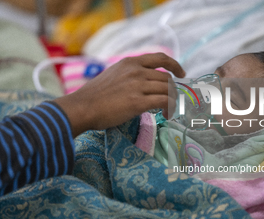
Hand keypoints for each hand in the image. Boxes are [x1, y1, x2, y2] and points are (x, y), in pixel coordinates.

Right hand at [54, 53, 185, 136]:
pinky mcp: (138, 102)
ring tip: (170, 108)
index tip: (180, 73)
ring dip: (172, 100)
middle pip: (166, 78)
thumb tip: (143, 81)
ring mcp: (138, 86)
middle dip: (173, 89)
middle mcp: (136, 71)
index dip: (174, 65)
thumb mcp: (113, 74)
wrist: (82, 107)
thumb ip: (129, 74)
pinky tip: (167, 114)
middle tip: (172, 99)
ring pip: (167, 90)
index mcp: (130, 62)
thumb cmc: (95, 94)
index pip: (160, 58)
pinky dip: (169, 108)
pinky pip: (163, 101)